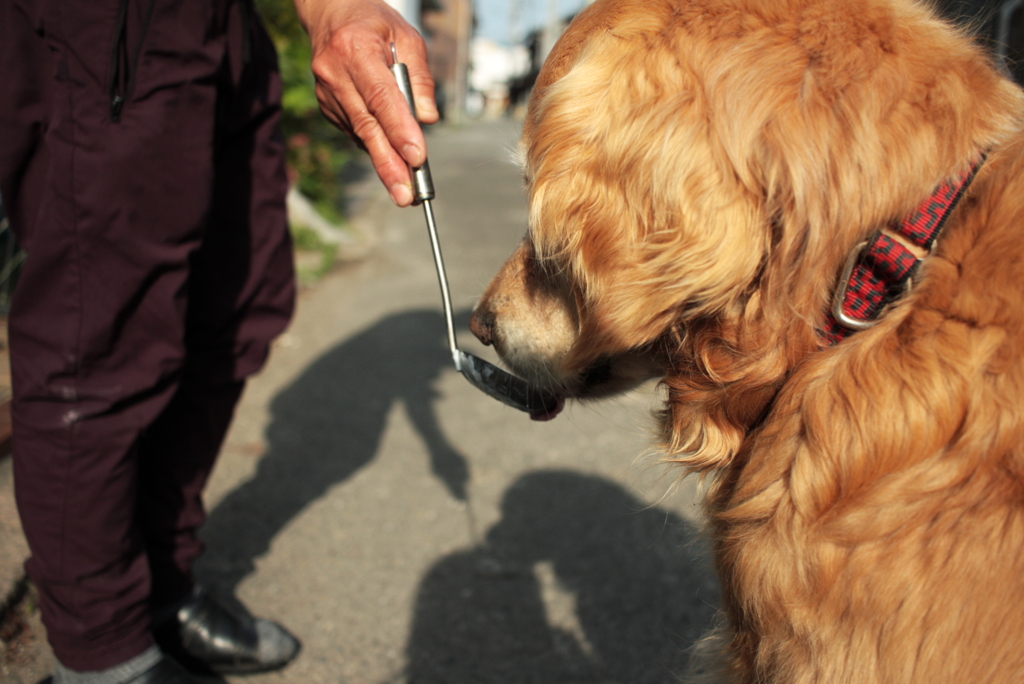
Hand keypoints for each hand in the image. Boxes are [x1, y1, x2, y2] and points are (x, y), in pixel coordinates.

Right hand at [294, 0, 437, 205]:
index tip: (417, 157)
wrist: (330, 14)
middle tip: (406, 196)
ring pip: (361, 134)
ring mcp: (327, 92)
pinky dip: (374, 144)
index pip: (382, 97)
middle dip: (388, 164)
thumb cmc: (374, 23)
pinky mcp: (327, 106)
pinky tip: (389, 156)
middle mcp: (335, 73)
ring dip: (384, 162)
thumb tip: (427, 118)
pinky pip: (356, 131)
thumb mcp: (406, 37)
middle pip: (367, 126)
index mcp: (356, 50)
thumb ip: (419, 77)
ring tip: (405, 190)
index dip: (399, 130)